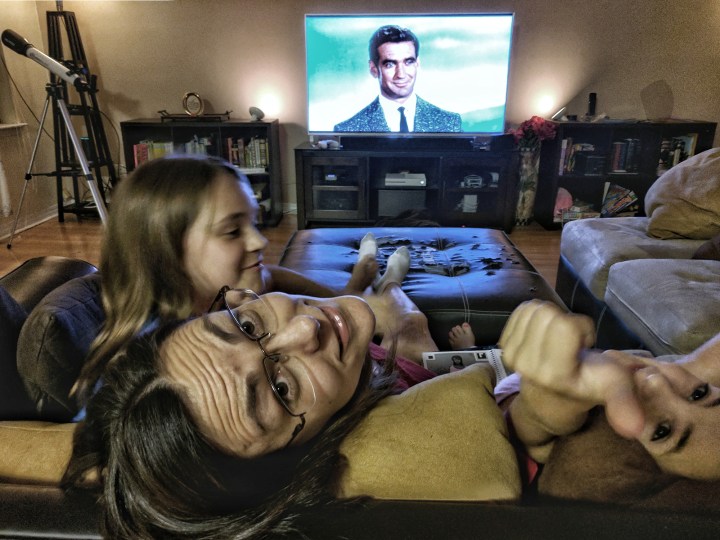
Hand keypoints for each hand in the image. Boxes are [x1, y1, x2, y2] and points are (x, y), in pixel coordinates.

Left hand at [499, 301, 643, 437]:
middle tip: (570, 343)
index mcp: (555, 374)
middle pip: (547, 313)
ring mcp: (512, 356)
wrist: (552, 395)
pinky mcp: (503, 345)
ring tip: (558, 341)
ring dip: (550, 320)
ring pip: (534, 310)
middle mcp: (528, 366)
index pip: (565, 325)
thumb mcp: (613, 388)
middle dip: (565, 322)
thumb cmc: (589, 382)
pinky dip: (535, 318)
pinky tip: (543, 336)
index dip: (582, 328)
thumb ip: (623, 403)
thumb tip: (634, 428)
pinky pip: (522, 311)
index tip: (584, 348)